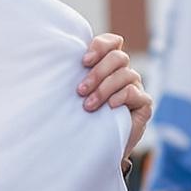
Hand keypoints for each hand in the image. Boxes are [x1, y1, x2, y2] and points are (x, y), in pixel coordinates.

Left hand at [79, 34, 151, 162]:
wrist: (93, 148)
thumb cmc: (78, 118)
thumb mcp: (70, 96)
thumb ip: (68, 77)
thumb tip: (47, 63)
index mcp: (108, 66)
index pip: (113, 42)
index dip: (101, 46)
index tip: (83, 61)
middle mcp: (123, 73)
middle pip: (119, 57)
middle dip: (97, 73)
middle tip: (80, 90)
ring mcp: (135, 88)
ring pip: (126, 74)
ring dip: (104, 89)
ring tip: (88, 106)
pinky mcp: (144, 105)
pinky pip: (135, 93)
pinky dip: (120, 97)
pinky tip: (109, 107)